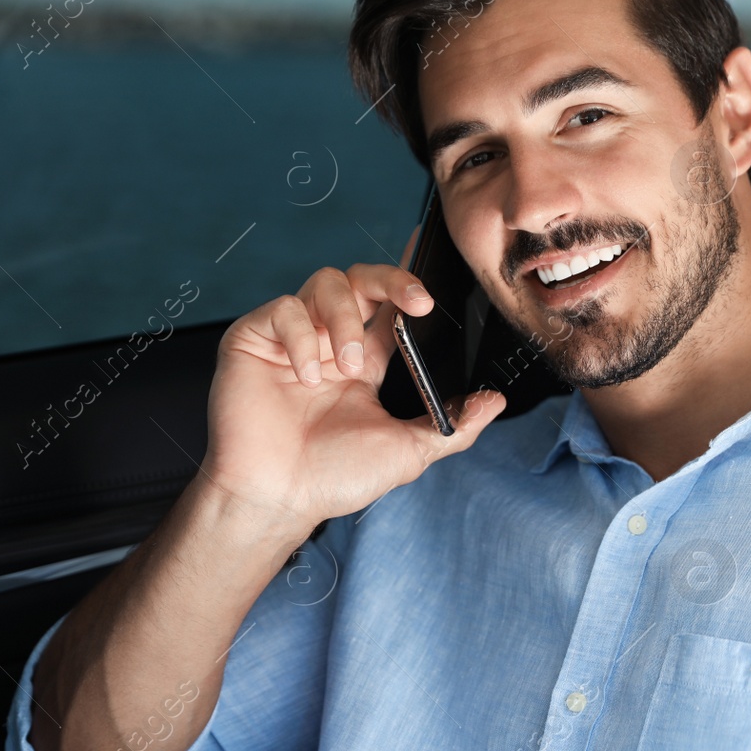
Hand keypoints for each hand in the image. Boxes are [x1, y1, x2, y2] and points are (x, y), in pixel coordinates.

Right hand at [200, 228, 505, 534]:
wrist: (275, 497)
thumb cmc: (333, 478)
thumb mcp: (408, 452)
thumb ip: (453, 426)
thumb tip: (494, 401)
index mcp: (367, 361)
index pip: (392, 305)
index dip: (410, 277)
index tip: (433, 253)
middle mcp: (331, 341)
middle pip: (363, 278)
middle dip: (393, 279)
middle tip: (417, 302)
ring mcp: (294, 337)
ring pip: (327, 282)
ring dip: (346, 319)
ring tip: (349, 366)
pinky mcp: (255, 338)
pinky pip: (283, 309)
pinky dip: (301, 338)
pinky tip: (306, 375)